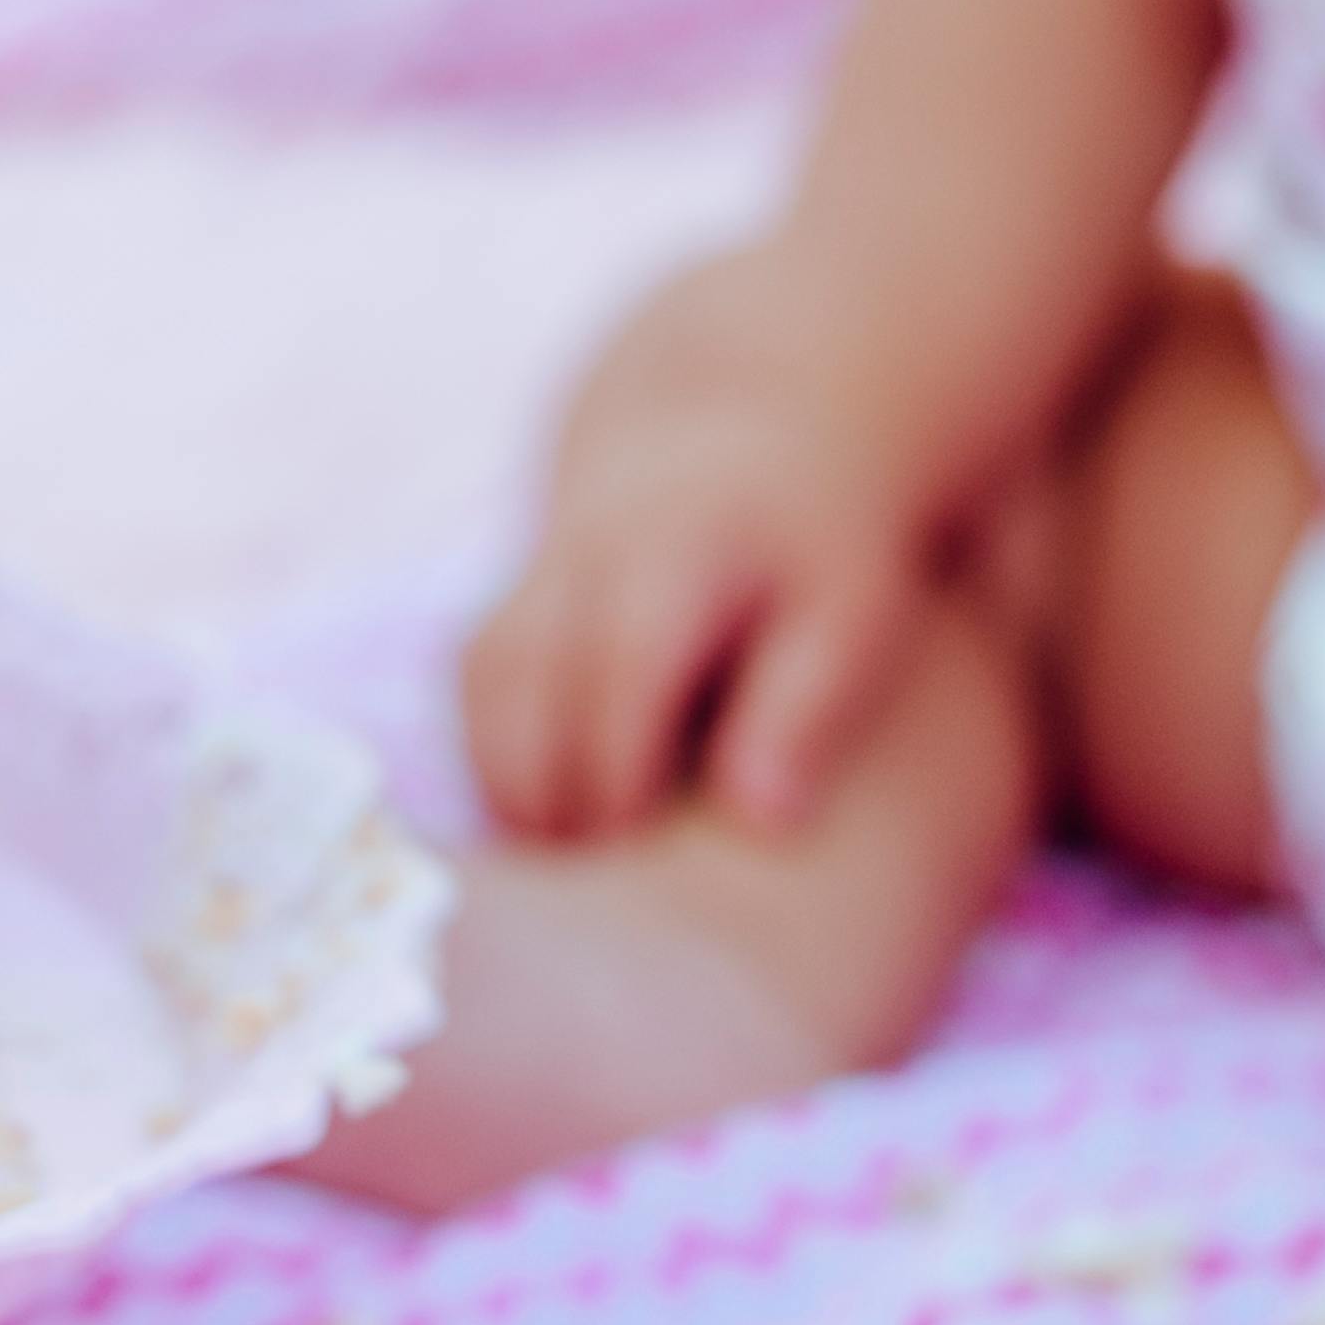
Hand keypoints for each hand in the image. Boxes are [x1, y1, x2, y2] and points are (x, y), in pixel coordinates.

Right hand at [464, 239, 947, 841]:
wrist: (755, 443)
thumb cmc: (822, 551)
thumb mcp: (852, 613)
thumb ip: (808, 706)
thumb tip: (761, 821)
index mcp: (672, 553)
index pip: (615, 669)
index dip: (615, 766)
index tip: (638, 844)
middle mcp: (584, 553)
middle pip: (521, 682)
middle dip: (543, 790)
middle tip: (594, 881)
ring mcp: (534, 573)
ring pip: (480, 683)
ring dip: (503, 781)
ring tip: (563, 868)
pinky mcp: (513, 602)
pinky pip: (472, 687)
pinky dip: (494, 758)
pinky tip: (549, 826)